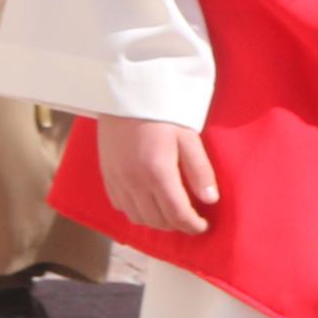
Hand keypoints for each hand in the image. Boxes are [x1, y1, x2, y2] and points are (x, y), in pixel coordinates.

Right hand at [93, 113, 216, 232]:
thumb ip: (199, 170)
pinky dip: (136, 210)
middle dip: (177, 225)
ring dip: (156, 221)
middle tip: (191, 219)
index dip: (193, 225)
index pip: (177, 214)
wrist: (126, 90)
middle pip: (157, 220)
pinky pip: (120, 205)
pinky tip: (148, 202)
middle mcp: (134, 180)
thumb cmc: (162, 109)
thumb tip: (211, 199)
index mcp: (158, 171)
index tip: (203, 226)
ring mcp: (117, 179)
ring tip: (171, 213)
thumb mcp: (188, 136)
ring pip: (137, 217)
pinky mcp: (107, 174)